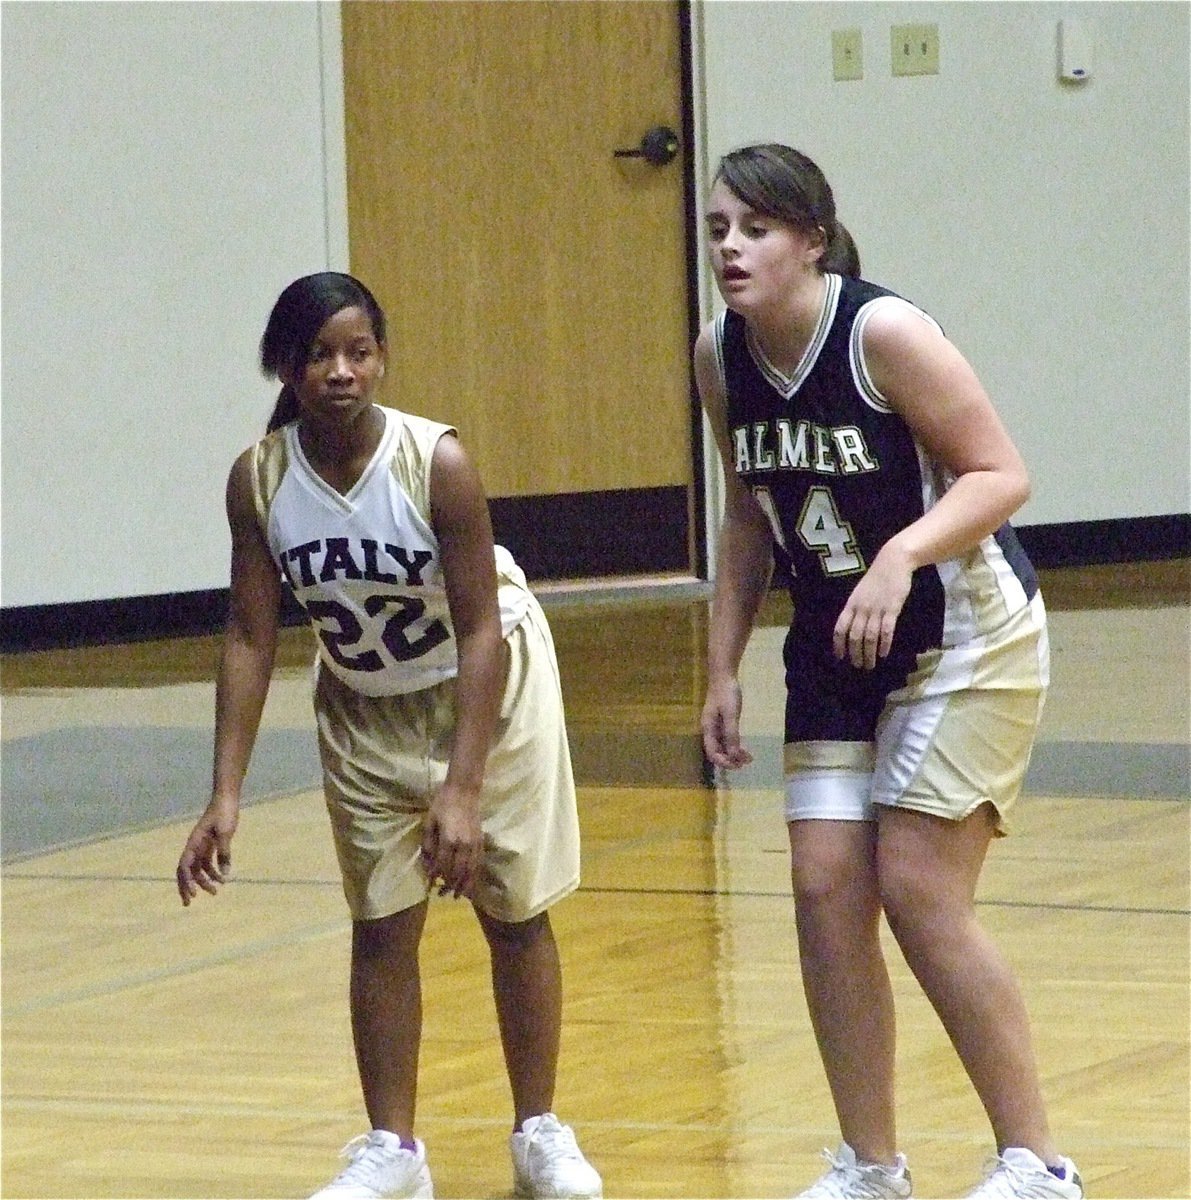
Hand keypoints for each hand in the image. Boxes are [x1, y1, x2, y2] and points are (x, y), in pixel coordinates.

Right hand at [176, 795, 237, 905]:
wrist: (227, 799)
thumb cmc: (224, 813)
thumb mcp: (225, 833)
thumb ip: (224, 852)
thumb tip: (225, 874)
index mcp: (194, 843)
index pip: (185, 866)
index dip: (187, 882)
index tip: (194, 895)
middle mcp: (194, 846)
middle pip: (186, 871)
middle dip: (187, 887)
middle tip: (190, 903)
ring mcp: (201, 846)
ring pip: (198, 868)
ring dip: (204, 881)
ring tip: (215, 892)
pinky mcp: (210, 845)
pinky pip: (207, 862)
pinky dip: (213, 871)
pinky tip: (222, 878)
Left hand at [421, 782, 482, 899]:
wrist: (464, 791)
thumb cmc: (443, 804)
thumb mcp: (429, 821)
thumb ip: (428, 843)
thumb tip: (427, 863)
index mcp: (449, 839)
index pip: (441, 864)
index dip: (435, 876)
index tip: (429, 885)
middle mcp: (463, 845)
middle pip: (457, 872)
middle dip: (449, 885)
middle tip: (442, 894)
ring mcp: (474, 844)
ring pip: (470, 871)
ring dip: (464, 885)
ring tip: (457, 895)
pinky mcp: (481, 842)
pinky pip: (479, 863)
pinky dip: (474, 875)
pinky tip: (470, 882)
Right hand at [701, 676, 752, 769]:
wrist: (724, 675)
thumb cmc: (726, 693)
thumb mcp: (731, 714)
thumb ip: (731, 735)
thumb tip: (733, 755)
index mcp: (708, 729)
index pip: (712, 752)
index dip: (723, 762)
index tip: (737, 765)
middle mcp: (710, 730)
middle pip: (717, 751)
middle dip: (730, 759)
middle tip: (745, 763)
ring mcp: (716, 726)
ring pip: (723, 746)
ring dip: (734, 754)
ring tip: (748, 758)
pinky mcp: (722, 721)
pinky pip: (727, 738)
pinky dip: (735, 745)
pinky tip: (744, 748)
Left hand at [833, 544, 913, 668]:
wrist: (892, 562)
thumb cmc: (876, 578)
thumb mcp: (859, 593)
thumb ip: (855, 609)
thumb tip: (851, 628)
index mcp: (851, 605)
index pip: (840, 628)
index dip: (838, 645)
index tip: (839, 657)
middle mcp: (861, 609)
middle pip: (854, 636)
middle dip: (855, 654)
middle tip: (858, 666)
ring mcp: (876, 609)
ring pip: (869, 637)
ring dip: (869, 653)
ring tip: (870, 665)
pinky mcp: (892, 609)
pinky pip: (886, 630)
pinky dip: (884, 644)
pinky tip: (884, 654)